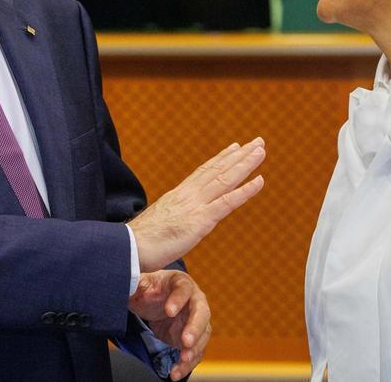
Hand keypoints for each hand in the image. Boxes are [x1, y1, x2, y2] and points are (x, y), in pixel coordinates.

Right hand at [129, 138, 265, 271]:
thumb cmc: (139, 242)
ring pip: (225, 179)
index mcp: (178, 195)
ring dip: (246, 164)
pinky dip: (245, 191)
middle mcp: (189, 195)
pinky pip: (227, 202)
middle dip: (240, 155)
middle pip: (218, 169)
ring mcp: (195, 205)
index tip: (235, 148)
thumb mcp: (159, 223)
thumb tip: (175, 222)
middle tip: (257, 142)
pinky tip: (259, 180)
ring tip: (261, 151)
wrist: (129, 248)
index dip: (221, 159)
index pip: (204, 172)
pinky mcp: (200, 220)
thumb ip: (172, 218)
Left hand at [130, 270, 210, 380]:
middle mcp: (194, 301)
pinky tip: (175, 373)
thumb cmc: (149, 288)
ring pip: (202, 335)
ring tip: (183, 360)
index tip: (168, 311)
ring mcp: (195, 321)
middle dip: (195, 328)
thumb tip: (127, 282)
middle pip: (202, 313)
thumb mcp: (140, 284)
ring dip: (194, 349)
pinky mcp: (191, 339)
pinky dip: (186, 364)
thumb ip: (136, 284)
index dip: (178, 300)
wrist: (153, 302)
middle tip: (186, 342)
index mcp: (181, 283)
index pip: (184, 289)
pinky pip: (193, 352)